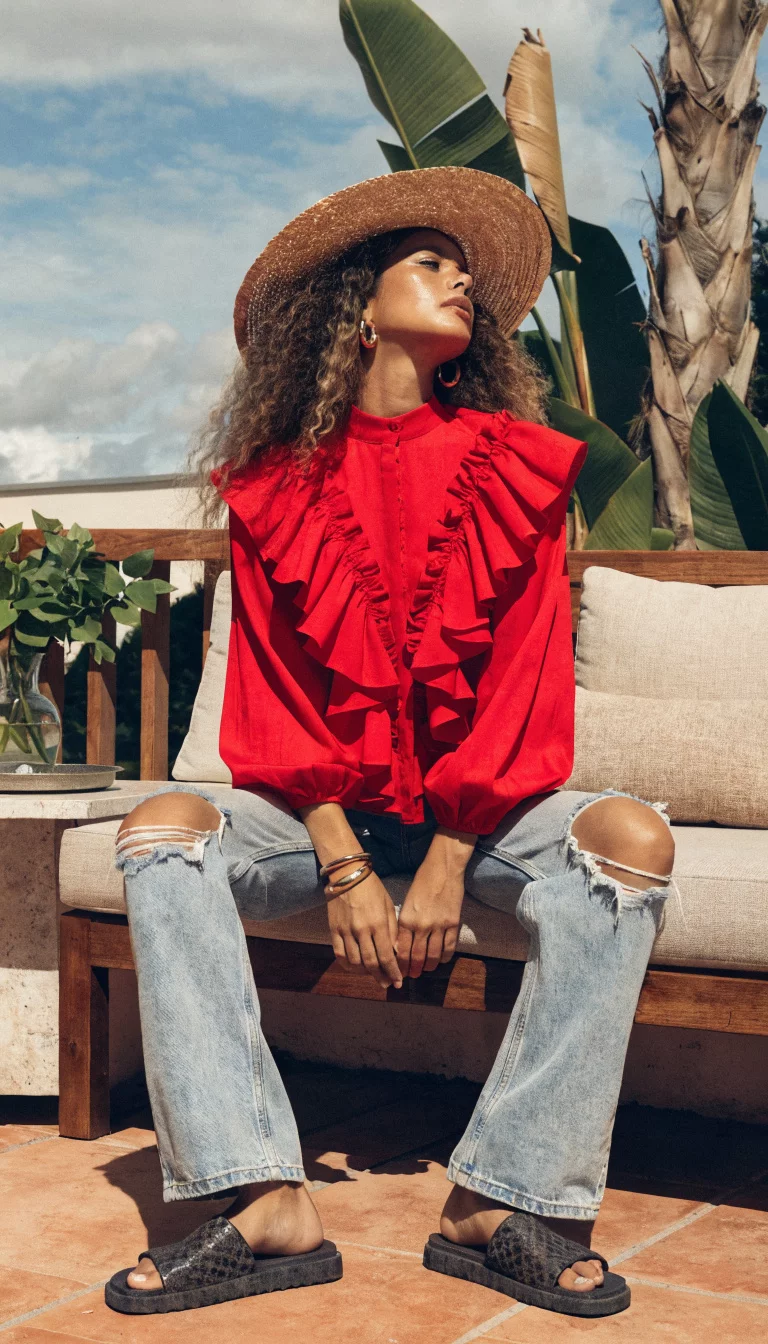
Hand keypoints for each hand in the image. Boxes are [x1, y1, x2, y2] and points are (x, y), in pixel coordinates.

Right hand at [326, 869, 402, 989]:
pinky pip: (340, 954)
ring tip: (373, 975)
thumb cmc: (373, 888)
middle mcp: (361, 931)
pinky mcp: (334, 930)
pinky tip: (355, 968)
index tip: (398, 982)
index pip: (386, 956)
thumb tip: (396, 952)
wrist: (347, 875)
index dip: (393, 972)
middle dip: (381, 976)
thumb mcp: (389, 906)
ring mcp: (346, 931)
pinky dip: (348, 965)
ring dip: (365, 973)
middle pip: (371, 963)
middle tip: (387, 983)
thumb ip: (393, 930)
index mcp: (378, 924)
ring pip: (355, 962)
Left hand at [397, 836, 470, 979]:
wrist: (443, 868)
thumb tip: (402, 944)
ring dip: (428, 966)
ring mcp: (438, 926)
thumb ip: (404, 923)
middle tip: (412, 976)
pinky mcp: (453, 924)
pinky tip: (441, 960)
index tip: (400, 971)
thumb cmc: (422, 881)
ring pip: (432, 955)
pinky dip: (444, 957)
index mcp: (406, 920)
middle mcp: (421, 926)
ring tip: (426, 969)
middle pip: (416, 956)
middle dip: (413, 969)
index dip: (400, 964)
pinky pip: (448, 948)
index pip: (401, 950)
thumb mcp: (407, 902)